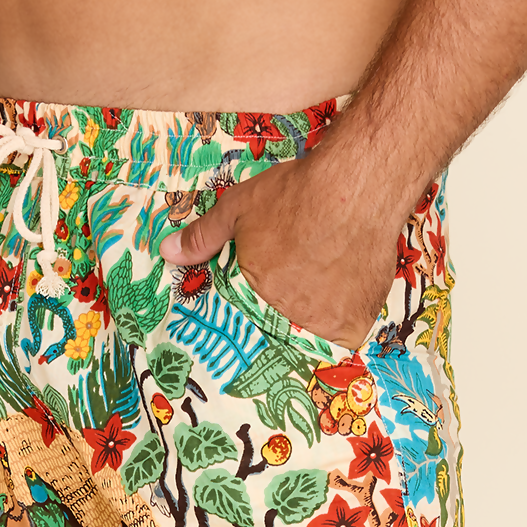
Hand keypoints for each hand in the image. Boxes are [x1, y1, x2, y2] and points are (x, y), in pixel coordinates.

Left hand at [160, 151, 401, 351]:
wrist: (357, 187)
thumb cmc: (296, 196)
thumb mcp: (239, 209)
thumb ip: (204, 237)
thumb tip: (169, 252)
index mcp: (257, 300)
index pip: (245, 332)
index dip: (249, 327)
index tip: (253, 321)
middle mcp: (291, 321)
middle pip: (282, 337)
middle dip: (282, 324)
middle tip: (292, 299)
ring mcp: (327, 326)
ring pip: (314, 338)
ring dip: (314, 322)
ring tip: (318, 294)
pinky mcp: (358, 321)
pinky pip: (347, 334)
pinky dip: (344, 320)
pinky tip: (342, 295)